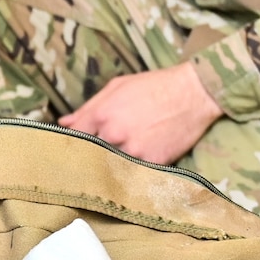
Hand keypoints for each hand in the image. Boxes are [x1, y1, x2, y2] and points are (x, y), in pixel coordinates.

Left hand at [59, 63, 223, 166]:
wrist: (194, 93)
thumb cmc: (155, 86)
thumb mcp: (118, 87)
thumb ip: (88, 107)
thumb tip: (65, 122)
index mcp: (102, 115)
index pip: (75, 138)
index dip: (73, 144)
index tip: (73, 149)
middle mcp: (114, 135)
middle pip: (91, 155)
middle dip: (92, 156)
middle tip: (97, 157)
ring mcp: (134, 151)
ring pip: (112, 167)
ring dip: (112, 166)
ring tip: (121, 160)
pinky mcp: (152, 163)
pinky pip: (135, 174)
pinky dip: (134, 171)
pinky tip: (139, 162)